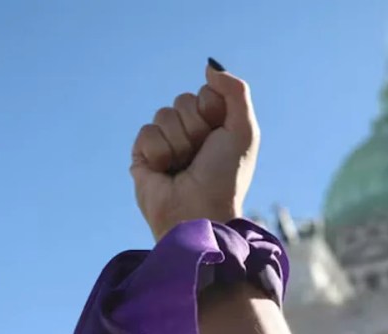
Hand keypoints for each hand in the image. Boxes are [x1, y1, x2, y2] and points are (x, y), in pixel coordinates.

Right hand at [130, 59, 259, 239]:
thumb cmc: (225, 177)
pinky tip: (166, 172)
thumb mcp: (244, 131)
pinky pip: (147, 132)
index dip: (213, 111)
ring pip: (164, 114)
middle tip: (201, 156)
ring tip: (184, 167)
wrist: (198, 212)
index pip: (207, 93)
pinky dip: (160, 152)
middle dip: (195, 127)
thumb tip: (209, 66)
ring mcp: (166, 143)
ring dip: (179, 142)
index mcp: (216, 126)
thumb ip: (235, 91)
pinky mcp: (143, 155)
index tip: (219, 137)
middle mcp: (191, 133)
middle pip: (184, 100)